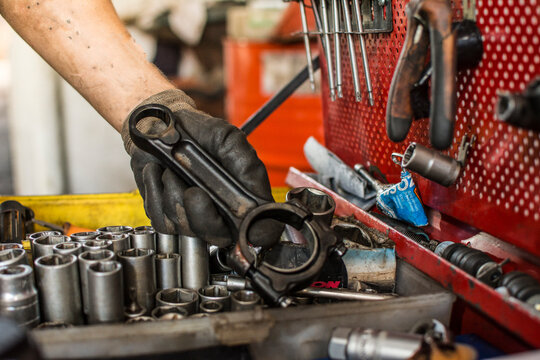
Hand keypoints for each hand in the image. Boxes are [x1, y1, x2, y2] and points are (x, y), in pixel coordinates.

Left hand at [122, 89, 279, 247]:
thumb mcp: (227, 139)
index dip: (257, 233)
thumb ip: (246, 165)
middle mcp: (221, 210)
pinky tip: (158, 174)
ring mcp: (193, 216)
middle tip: (193, 190)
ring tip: (173, 169)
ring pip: (185, 226)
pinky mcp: (166, 216)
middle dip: (202, 214)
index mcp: (243, 194)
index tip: (246, 226)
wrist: (158, 125)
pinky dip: (155, 192)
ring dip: (174, 193)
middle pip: (219, 236)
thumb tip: (261, 202)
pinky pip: (161, 220)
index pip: (261, 229)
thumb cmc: (196, 130)